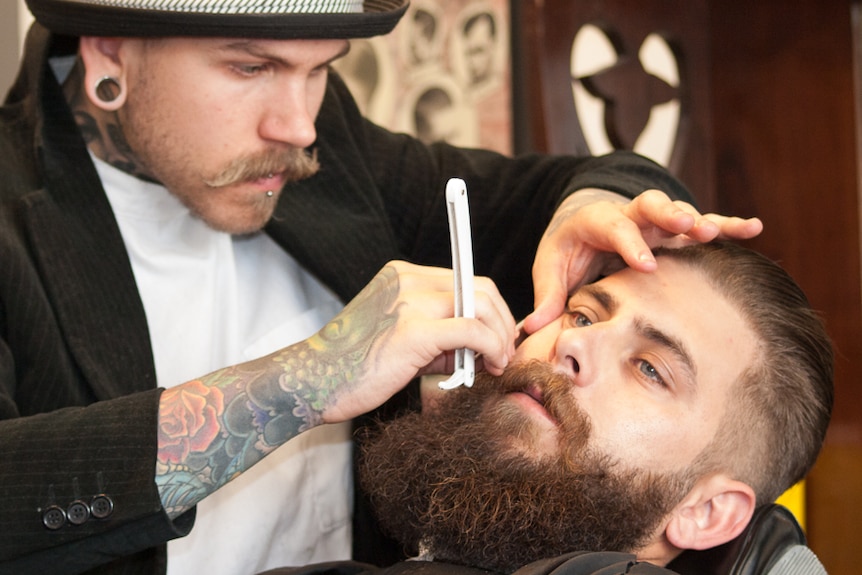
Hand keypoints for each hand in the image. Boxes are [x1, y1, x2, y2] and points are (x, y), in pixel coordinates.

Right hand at [314, 261, 516, 422]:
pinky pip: (472, 331)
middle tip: (503, 354)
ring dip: (499, 337)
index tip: (498, 336)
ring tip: (495, 364)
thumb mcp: (398, 335)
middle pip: (480, 287)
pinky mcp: (415, 330)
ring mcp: (411, 302)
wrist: (312, 382)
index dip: (490, 308)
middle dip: (502, 321)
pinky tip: (487, 366)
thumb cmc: (353, 367)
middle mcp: (408, 279)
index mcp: (403, 275)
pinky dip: (491, 348)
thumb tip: (481, 344)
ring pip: (481, 304)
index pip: (464, 279)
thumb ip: (438, 330)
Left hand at [523, 189, 762, 333]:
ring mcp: (654, 220)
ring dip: (701, 221)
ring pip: (680, 213)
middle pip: (650, 206)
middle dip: (669, 215)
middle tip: (689, 226)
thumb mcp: (550, 269)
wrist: (582, 227)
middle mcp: (628, 214)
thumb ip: (547, 296)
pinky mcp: (673, 229)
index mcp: (594, 222)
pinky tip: (753, 227)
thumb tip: (532, 328)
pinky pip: (703, 223)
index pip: (612, 227)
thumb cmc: (566, 251)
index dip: (629, 243)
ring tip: (722, 231)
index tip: (646, 264)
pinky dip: (727, 224)